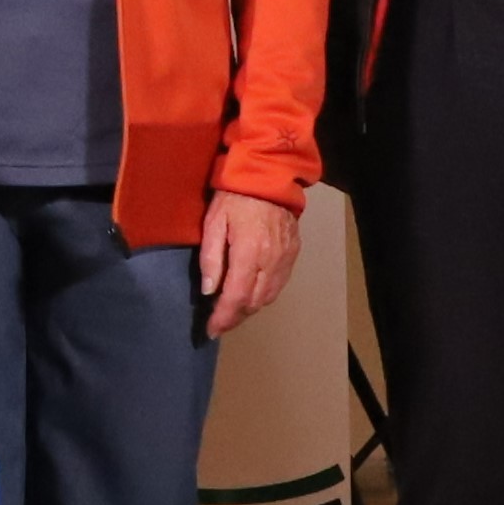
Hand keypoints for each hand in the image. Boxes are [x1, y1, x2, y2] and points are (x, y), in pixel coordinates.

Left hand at [197, 188, 302, 339]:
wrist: (270, 173)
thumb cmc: (234, 195)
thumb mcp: (214, 222)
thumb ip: (211, 258)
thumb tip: (210, 291)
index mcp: (249, 253)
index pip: (236, 297)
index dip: (223, 318)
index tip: (211, 330)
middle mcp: (271, 261)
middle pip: (254, 302)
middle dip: (235, 317)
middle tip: (218, 324)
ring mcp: (286, 258)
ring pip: (268, 297)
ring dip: (250, 309)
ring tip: (232, 313)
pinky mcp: (293, 253)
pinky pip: (279, 284)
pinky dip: (264, 296)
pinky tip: (251, 295)